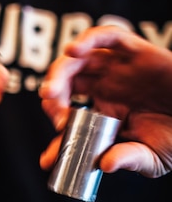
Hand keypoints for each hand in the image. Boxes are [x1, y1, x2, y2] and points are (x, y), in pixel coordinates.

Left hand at [39, 26, 171, 177]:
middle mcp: (107, 87)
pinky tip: (74, 51)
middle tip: (50, 109)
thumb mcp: (152, 157)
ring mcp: (119, 68)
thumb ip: (128, 159)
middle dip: (51, 95)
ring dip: (60, 70)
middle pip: (67, 82)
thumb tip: (106, 165)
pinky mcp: (136, 50)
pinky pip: (108, 36)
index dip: (57, 136)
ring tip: (51, 90)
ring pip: (80, 59)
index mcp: (105, 112)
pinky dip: (89, 39)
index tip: (49, 158)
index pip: (71, 118)